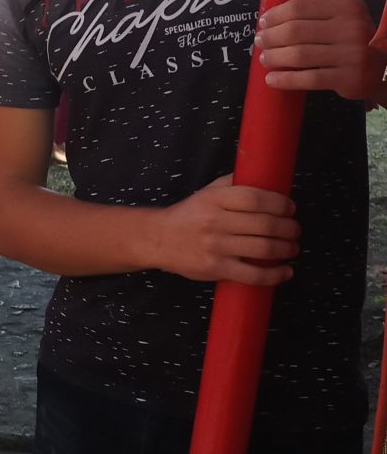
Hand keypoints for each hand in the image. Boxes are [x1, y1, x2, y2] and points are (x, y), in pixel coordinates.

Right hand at [147, 174, 298, 285]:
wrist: (158, 240)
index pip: (255, 199)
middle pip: (265, 224)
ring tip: (292, 248)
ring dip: (287, 249)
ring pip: (264, 249)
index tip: (290, 208)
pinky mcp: (215, 268)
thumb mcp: (206, 192)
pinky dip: (276, 275)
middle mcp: (215, 222)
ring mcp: (215, 247)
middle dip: (289, 228)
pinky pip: (253, 275)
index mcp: (213, 200)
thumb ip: (233, 184)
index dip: (279, 204)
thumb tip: (266, 177)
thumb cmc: (188, 215)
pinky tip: (286, 271)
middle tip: (295, 230)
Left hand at [258, 0, 385, 100]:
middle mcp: (351, 27)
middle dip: (270, 37)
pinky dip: (286, 79)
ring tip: (264, 58)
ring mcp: (351, 54)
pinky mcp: (348, 78)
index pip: (299, 7)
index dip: (274, 15)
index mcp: (345, 5)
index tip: (261, 22)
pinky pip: (309, 78)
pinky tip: (272, 79)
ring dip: (274, 58)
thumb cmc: (351, 28)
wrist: (376, 67)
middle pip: (295, 31)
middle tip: (258, 42)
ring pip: (299, 55)